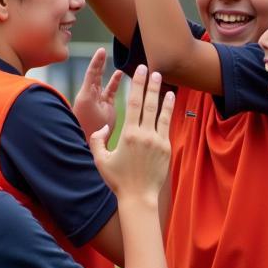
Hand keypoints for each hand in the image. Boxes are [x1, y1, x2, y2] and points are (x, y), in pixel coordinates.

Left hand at [73, 48, 122, 137]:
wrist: (88, 143)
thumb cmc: (87, 129)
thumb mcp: (88, 115)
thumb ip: (89, 99)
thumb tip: (94, 92)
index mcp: (86, 96)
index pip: (92, 74)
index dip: (97, 62)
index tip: (101, 51)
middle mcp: (91, 96)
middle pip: (95, 75)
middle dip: (99, 63)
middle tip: (102, 51)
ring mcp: (99, 101)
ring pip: (102, 82)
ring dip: (106, 71)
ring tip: (109, 58)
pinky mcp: (106, 107)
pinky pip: (111, 90)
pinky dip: (115, 82)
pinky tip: (120, 73)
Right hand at [89, 64, 173, 198]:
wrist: (139, 197)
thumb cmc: (118, 180)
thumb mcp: (101, 160)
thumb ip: (97, 141)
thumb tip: (104, 127)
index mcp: (128, 134)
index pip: (133, 103)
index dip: (137, 84)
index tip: (139, 70)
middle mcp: (144, 134)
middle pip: (149, 103)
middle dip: (150, 84)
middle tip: (153, 69)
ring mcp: (157, 141)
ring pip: (161, 112)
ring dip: (162, 95)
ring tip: (163, 80)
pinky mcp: (166, 148)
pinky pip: (168, 125)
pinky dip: (169, 111)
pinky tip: (170, 101)